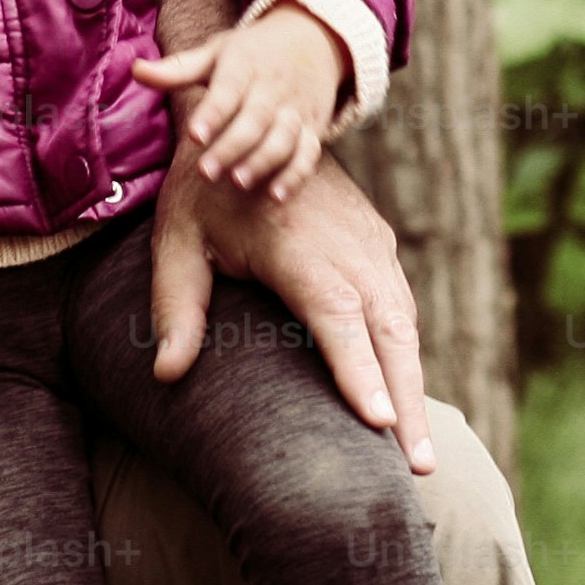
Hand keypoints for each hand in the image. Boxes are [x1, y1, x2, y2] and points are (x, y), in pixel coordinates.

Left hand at [133, 0, 344, 200]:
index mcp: (245, 65)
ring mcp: (295, 110)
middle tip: (206, 172)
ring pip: (284, 138)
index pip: (228, 89)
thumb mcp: (217, 51)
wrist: (313, 41)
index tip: (194, 136)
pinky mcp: (313, 129)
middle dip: (232, 147)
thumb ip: (177, 69)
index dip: (213, 113)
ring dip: (263, 162)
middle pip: (256, 119)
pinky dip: (295, 176)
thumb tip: (135, 71)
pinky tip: (276, 197)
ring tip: (238, 183)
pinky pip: (308, 154)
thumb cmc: (253, 52)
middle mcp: (273, 88)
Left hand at [147, 137, 434, 471]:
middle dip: (406, 402)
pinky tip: (406, 399)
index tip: (380, 423)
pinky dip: (408, 354)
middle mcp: (347, 246)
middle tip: (417, 469)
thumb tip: (167, 375)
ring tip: (417, 455)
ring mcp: (371, 243)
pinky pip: (401, 305)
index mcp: (297, 246)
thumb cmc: (206, 188)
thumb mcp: (177, 240)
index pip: (337, 318)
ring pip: (405, 322)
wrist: (253, 115)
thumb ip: (175, 306)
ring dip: (414, 385)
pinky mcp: (379, 242)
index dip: (360, 371)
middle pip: (390, 332)